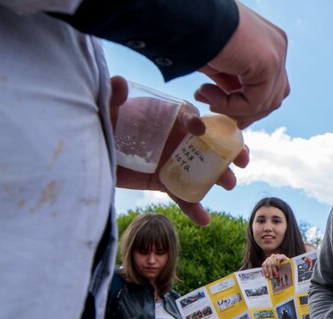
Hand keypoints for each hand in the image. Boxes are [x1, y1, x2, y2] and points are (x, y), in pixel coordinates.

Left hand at [109, 76, 250, 226]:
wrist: (91, 155)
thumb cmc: (103, 127)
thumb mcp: (106, 113)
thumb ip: (114, 100)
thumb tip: (118, 83)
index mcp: (166, 117)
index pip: (186, 116)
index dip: (195, 121)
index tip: (199, 130)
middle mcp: (175, 138)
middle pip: (207, 143)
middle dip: (227, 151)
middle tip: (242, 159)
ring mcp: (173, 162)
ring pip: (202, 170)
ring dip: (218, 177)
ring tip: (228, 185)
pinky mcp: (164, 183)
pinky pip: (183, 195)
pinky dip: (194, 208)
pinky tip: (204, 220)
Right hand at [195, 2, 289, 128]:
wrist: (189, 17)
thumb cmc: (198, 34)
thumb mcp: (221, 63)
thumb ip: (233, 82)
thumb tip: (235, 106)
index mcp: (269, 43)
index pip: (272, 85)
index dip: (252, 105)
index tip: (229, 115)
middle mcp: (278, 47)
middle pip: (274, 96)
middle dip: (247, 112)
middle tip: (217, 111)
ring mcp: (277, 55)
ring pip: (264, 104)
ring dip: (232, 108)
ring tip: (205, 96)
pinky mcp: (269, 65)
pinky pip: (253, 102)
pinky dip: (229, 105)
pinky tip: (207, 92)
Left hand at [261, 253, 287, 278]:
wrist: (291, 267)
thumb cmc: (283, 271)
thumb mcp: (275, 272)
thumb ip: (271, 272)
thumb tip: (266, 277)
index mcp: (269, 260)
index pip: (264, 264)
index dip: (264, 270)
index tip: (267, 276)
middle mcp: (272, 257)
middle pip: (267, 264)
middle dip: (269, 272)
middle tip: (271, 277)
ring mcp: (277, 256)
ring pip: (272, 263)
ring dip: (273, 270)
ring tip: (276, 275)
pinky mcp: (281, 255)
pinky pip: (277, 259)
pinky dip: (277, 265)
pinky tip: (279, 269)